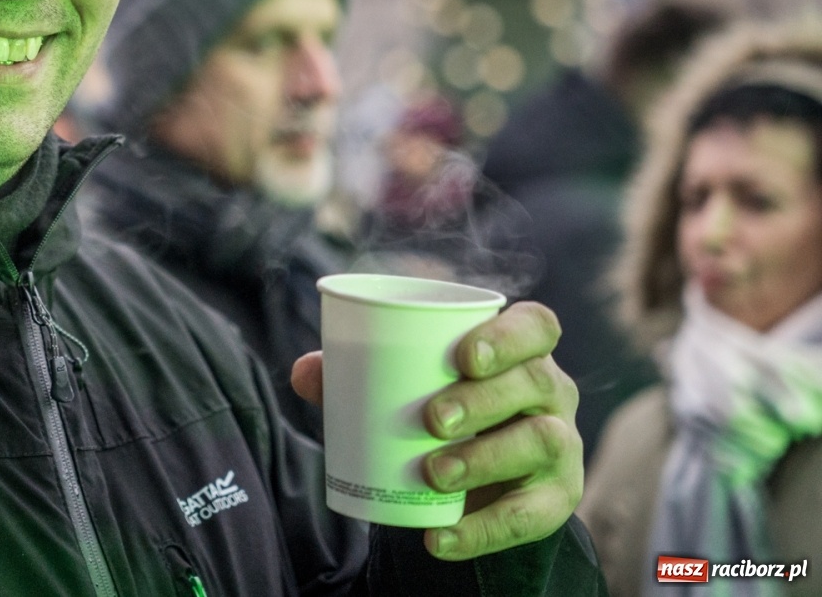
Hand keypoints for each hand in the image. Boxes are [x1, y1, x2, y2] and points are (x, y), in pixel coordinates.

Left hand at [290, 301, 582, 560]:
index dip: (508, 336)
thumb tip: (303, 373)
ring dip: (485, 458)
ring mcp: (561, 444)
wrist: (473, 482)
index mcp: (520, 350)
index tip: (462, 356)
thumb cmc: (441, 411)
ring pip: (541, 441)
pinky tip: (441, 538)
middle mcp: (551, 391)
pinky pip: (530, 516)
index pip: (536, 325)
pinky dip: (483, 530)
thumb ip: (355, 373)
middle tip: (431, 419)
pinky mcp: (556, 498)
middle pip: (534, 382)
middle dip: (483, 399)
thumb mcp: (406, 388)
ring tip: (433, 472)